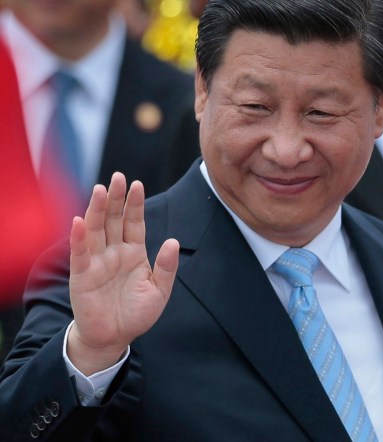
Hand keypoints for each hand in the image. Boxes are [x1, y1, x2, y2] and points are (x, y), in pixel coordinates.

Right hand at [67, 172, 178, 374]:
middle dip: (116, 198)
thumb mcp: (159, 290)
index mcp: (134, 252)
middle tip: (118, 176)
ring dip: (97, 210)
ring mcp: (97, 262)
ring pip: (96, 230)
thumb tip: (173, 242)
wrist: (115, 338)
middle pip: (114, 220)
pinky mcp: (82, 276)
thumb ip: (167, 267)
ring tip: (101, 190)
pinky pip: (80, 254)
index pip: (134, 222)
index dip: (135, 204)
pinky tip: (79, 221)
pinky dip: (78, 238)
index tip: (137, 184)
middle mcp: (114, 252)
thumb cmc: (136, 313)